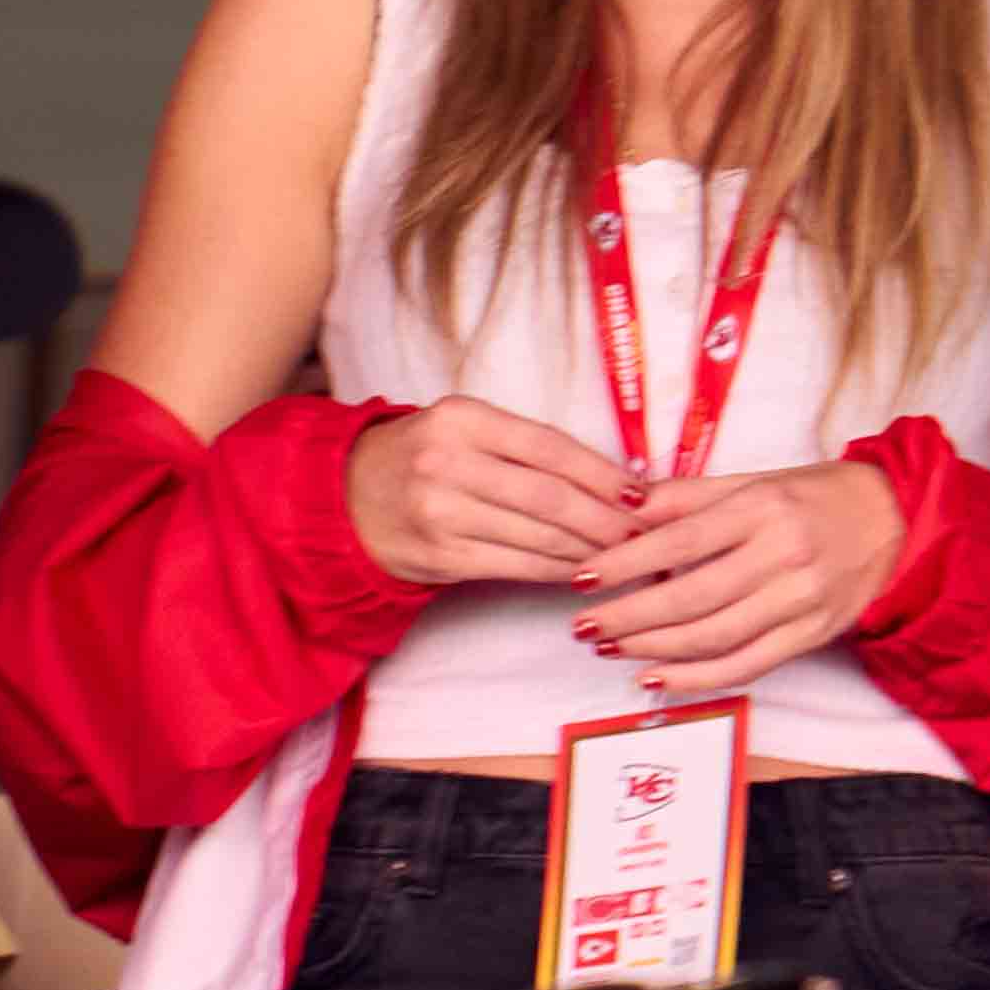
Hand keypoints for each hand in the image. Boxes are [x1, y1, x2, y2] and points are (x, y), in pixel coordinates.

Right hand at [343, 397, 646, 586]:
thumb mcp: (463, 429)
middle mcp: (447, 462)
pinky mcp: (440, 556)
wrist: (345, 499)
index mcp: (460, 419)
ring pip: (538, 537)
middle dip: (606, 520)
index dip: (602, 473)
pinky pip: (516, 567)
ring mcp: (441, 513)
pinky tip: (580, 570)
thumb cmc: (421, 458)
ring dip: (589, 550)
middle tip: (644, 534)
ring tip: (622, 556)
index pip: (549, 447)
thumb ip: (526, 446)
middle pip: (550, 497)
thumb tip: (614, 479)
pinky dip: (556, 571)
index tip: (641, 493)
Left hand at [571, 461, 903, 695]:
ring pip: (715, 637)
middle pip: (691, 597)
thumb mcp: (751, 481)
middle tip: (584, 625)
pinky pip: (748, 665)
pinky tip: (657, 678)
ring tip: (610, 648)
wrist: (895, 522)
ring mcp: (800, 601)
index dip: (624, 564)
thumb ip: (686, 497)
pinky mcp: (813, 635)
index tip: (581, 577)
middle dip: (629, 615)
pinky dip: (699, 678)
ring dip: (654, 649)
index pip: (678, 542)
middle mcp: (782, 556)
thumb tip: (622, 503)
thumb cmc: (813, 496)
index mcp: (761, 510)